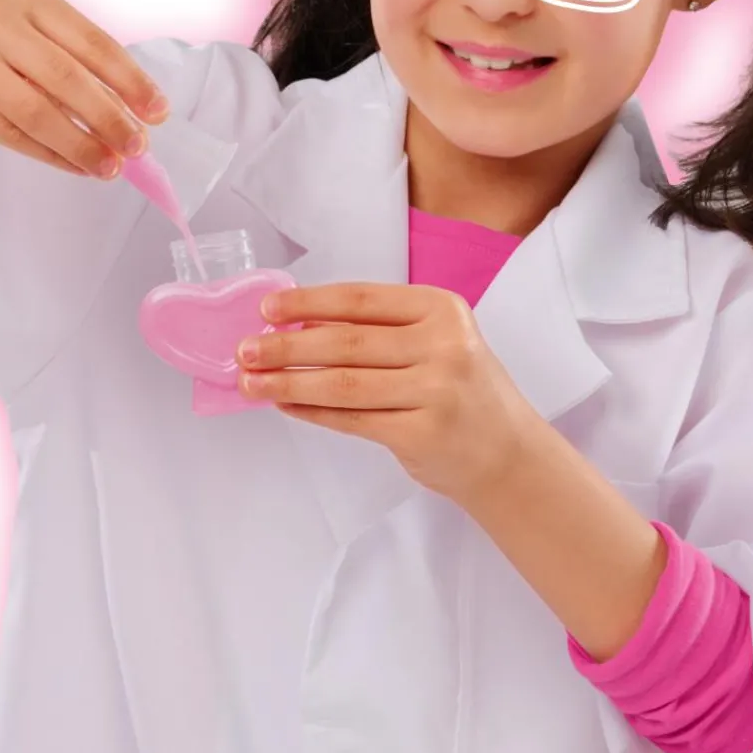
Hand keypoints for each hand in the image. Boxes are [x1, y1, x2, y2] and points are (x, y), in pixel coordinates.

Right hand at [0, 0, 170, 179]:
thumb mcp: (26, 32)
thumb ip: (70, 61)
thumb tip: (130, 113)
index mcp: (30, 0)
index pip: (92, 42)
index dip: (130, 80)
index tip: (158, 111)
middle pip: (67, 78)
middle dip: (110, 117)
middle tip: (138, 146)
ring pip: (38, 111)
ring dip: (81, 144)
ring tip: (110, 167)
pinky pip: (11, 134)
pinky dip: (51, 155)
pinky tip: (77, 167)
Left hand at [235, 282, 542, 504]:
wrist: (509, 453)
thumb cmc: (462, 392)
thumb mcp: (436, 343)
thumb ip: (379, 332)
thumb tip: (299, 325)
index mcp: (442, 309)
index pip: (360, 298)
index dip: (308, 302)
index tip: (267, 309)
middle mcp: (443, 345)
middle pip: (346, 341)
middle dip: (286, 346)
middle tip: (244, 350)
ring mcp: (435, 391)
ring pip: (342, 383)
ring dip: (288, 382)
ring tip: (251, 382)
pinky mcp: (421, 433)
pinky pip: (351, 419)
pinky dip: (311, 412)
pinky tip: (285, 405)